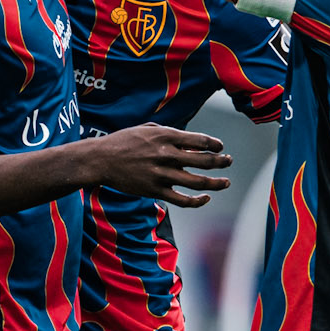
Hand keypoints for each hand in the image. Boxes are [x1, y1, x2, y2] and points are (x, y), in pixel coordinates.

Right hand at [87, 125, 230, 208]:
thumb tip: (193, 143)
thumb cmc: (124, 142)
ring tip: (226, 182)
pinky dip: (198, 201)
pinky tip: (206, 198)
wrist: (101, 159)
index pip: (201, 140)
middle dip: (221, 162)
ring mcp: (161, 174)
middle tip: (228, 161)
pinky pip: (183, 200)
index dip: (215, 145)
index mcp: (166, 136)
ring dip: (216, 183)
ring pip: (198, 182)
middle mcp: (166, 155)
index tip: (220, 148)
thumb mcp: (147, 129)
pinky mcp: (155, 191)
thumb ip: (170, 134)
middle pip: (204, 161)